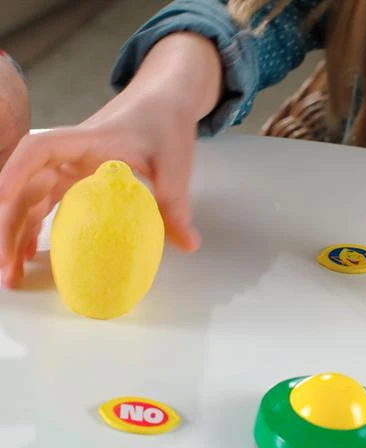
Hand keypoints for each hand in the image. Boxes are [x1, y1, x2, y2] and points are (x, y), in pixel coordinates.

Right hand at [0, 33, 221, 287]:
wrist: (165, 101)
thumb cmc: (165, 124)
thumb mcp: (174, 164)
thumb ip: (176, 204)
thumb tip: (191, 246)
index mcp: (89, 142)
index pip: (40, 150)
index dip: (16, 173)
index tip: (1, 202)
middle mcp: (70, 155)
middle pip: (25, 185)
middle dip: (8, 223)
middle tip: (6, 266)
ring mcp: (71, 167)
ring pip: (31, 198)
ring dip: (16, 232)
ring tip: (11, 272)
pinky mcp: (78, 178)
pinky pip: (48, 203)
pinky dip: (36, 226)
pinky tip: (30, 254)